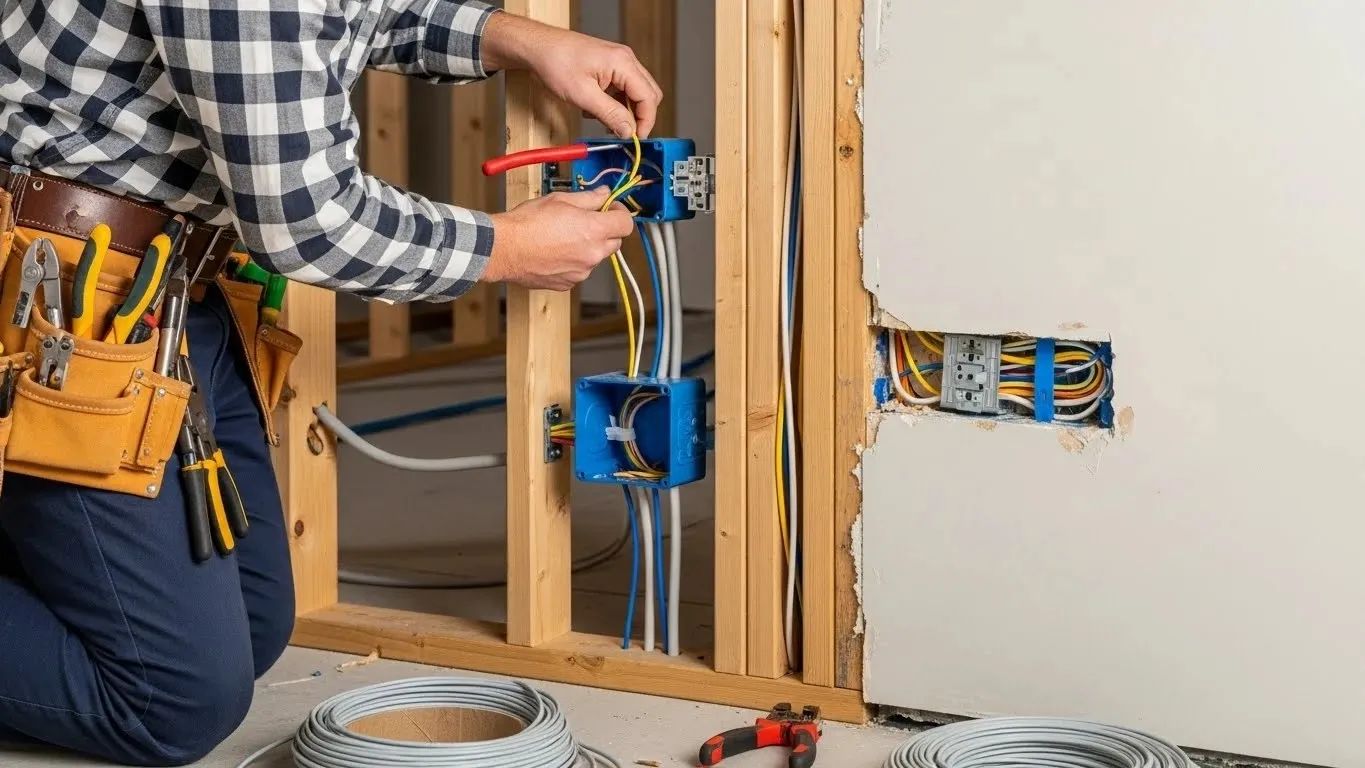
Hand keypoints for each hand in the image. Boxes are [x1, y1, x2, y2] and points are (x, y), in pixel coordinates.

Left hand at [481, 12, 662, 138]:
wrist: (538, 47)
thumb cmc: (556, 62)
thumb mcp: (583, 95)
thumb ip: (610, 114)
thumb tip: (629, 131)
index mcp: (623, 63)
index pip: (648, 97)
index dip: (645, 122)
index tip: (635, 139)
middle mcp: (625, 60)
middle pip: (647, 95)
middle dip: (638, 117)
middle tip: (623, 133)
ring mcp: (618, 62)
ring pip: (635, 94)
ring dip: (624, 111)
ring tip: (605, 122)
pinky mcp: (609, 67)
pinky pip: (622, 90)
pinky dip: (614, 104)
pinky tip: (597, 110)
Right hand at [484, 188, 634, 290]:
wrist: (503, 249)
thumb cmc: (527, 223)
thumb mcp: (560, 200)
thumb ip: (589, 198)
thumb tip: (604, 194)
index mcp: (594, 231)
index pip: (626, 224)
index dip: (620, 214)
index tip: (611, 209)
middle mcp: (592, 254)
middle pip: (615, 243)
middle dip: (605, 231)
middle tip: (586, 221)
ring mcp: (581, 272)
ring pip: (595, 257)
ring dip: (587, 247)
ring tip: (562, 237)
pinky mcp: (568, 284)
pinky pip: (579, 270)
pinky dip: (572, 262)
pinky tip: (553, 252)